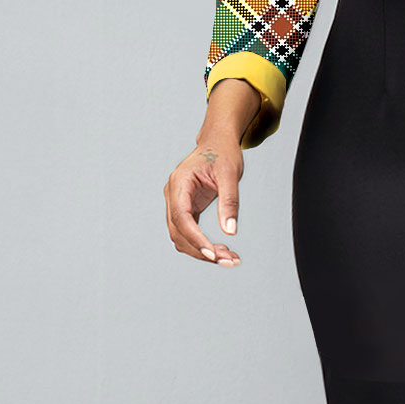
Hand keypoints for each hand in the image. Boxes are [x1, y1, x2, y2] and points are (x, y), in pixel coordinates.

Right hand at [164, 137, 243, 265]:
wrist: (217, 142)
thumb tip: (230, 231)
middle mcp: (173, 195)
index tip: (212, 254)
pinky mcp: (187, 210)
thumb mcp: (230, 174)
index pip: (181, 217)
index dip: (195, 238)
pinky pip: (190, 233)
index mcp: (179, 183)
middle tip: (229, 260)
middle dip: (202, 250)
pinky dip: (204, 245)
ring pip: (183, 237)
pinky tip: (223, 251)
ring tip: (230, 258)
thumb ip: (229, 201)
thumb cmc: (222, 153)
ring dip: (203, 252)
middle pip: (179, 232)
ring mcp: (177, 203)